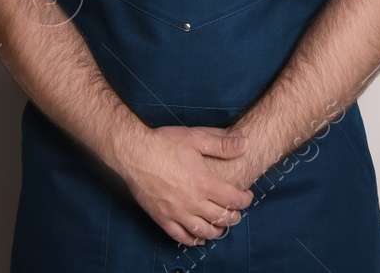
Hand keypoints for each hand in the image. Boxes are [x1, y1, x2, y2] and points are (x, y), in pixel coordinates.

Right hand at [119, 125, 254, 246]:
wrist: (133, 152)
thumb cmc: (163, 143)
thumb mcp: (195, 138)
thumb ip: (222, 145)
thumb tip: (245, 144)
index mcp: (204, 183)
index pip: (234, 200)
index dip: (245, 200)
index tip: (246, 196)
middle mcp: (193, 202)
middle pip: (222, 218)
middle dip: (234, 216)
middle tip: (235, 211)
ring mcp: (177, 212)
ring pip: (205, 232)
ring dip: (217, 231)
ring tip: (220, 225)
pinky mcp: (162, 217)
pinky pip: (181, 236)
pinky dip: (193, 240)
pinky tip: (199, 237)